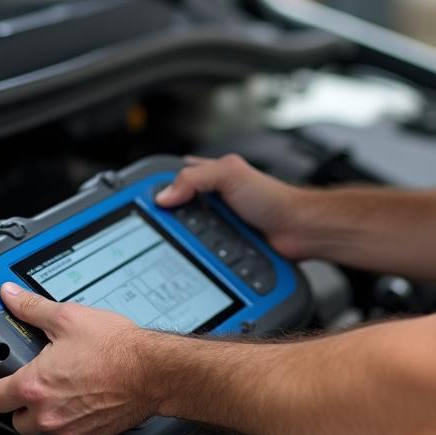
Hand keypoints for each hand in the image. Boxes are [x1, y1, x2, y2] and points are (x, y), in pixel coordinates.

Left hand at [0, 283, 157, 434]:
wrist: (152, 371)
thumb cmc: (116, 348)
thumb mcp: (70, 317)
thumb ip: (34, 308)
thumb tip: (11, 296)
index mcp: (34, 386)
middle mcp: (47, 414)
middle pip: (14, 419)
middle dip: (18, 401)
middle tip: (31, 381)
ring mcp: (68, 430)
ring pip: (41, 429)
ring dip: (43, 412)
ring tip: (60, 389)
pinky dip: (69, 422)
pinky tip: (82, 400)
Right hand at [156, 154, 312, 258]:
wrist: (298, 230)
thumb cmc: (274, 198)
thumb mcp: (231, 173)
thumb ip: (196, 177)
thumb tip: (164, 195)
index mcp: (207, 177)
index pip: (169, 180)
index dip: (152, 189)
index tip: (136, 201)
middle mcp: (208, 202)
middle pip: (172, 213)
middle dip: (164, 223)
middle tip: (158, 230)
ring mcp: (214, 227)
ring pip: (183, 238)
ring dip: (181, 244)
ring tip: (180, 247)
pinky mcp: (221, 250)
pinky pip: (200, 256)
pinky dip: (196, 259)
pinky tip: (196, 261)